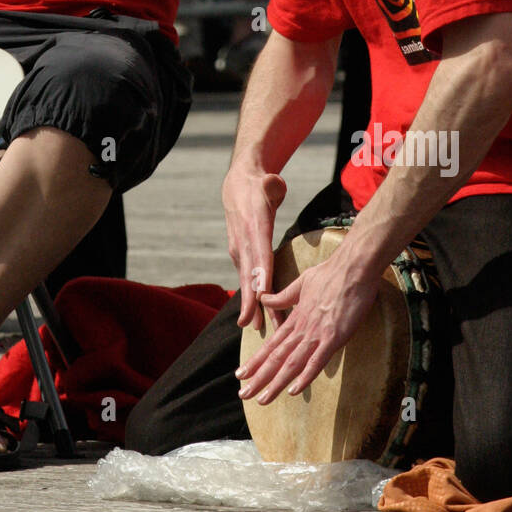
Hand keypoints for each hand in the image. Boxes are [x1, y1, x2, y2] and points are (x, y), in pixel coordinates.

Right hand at [221, 160, 286, 329]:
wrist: (237, 185)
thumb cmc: (258, 184)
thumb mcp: (267, 181)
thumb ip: (272, 184)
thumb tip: (274, 184)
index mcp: (253, 225)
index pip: (258, 251)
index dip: (260, 273)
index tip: (263, 294)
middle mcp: (243, 241)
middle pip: (250, 274)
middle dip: (254, 301)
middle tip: (259, 326)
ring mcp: (240, 250)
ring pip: (247, 282)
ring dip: (253, 306)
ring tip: (258, 330)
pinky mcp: (241, 255)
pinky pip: (247, 280)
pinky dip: (251, 298)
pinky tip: (256, 317)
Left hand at [236, 248, 380, 404]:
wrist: (352, 267)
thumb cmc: (330, 273)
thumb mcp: (301, 283)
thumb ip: (283, 296)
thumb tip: (264, 298)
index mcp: (295, 317)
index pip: (271, 344)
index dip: (256, 361)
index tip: (241, 374)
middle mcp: (302, 328)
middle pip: (276, 358)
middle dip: (259, 378)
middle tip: (243, 394)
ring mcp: (317, 333)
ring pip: (291, 363)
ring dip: (275, 382)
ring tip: (261, 399)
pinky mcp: (334, 337)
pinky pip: (317, 361)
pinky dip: (304, 376)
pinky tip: (293, 391)